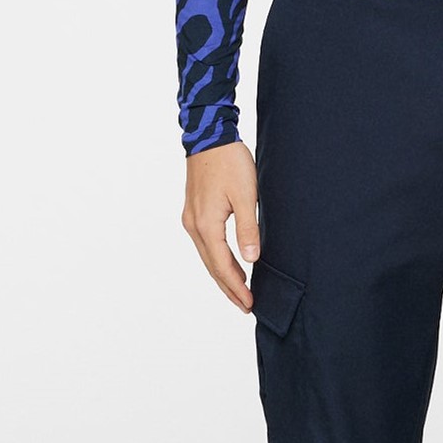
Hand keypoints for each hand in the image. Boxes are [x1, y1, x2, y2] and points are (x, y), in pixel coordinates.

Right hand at [181, 140, 259, 312]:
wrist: (210, 136)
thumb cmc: (230, 162)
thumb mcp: (247, 194)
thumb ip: (248, 227)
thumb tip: (251, 260)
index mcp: (206, 224)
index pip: (222, 265)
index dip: (236, 286)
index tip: (250, 303)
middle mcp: (194, 225)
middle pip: (211, 266)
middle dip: (229, 287)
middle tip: (246, 306)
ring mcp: (191, 218)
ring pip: (207, 256)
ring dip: (222, 274)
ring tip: (238, 291)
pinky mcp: (194, 211)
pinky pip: (205, 244)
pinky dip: (217, 258)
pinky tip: (227, 262)